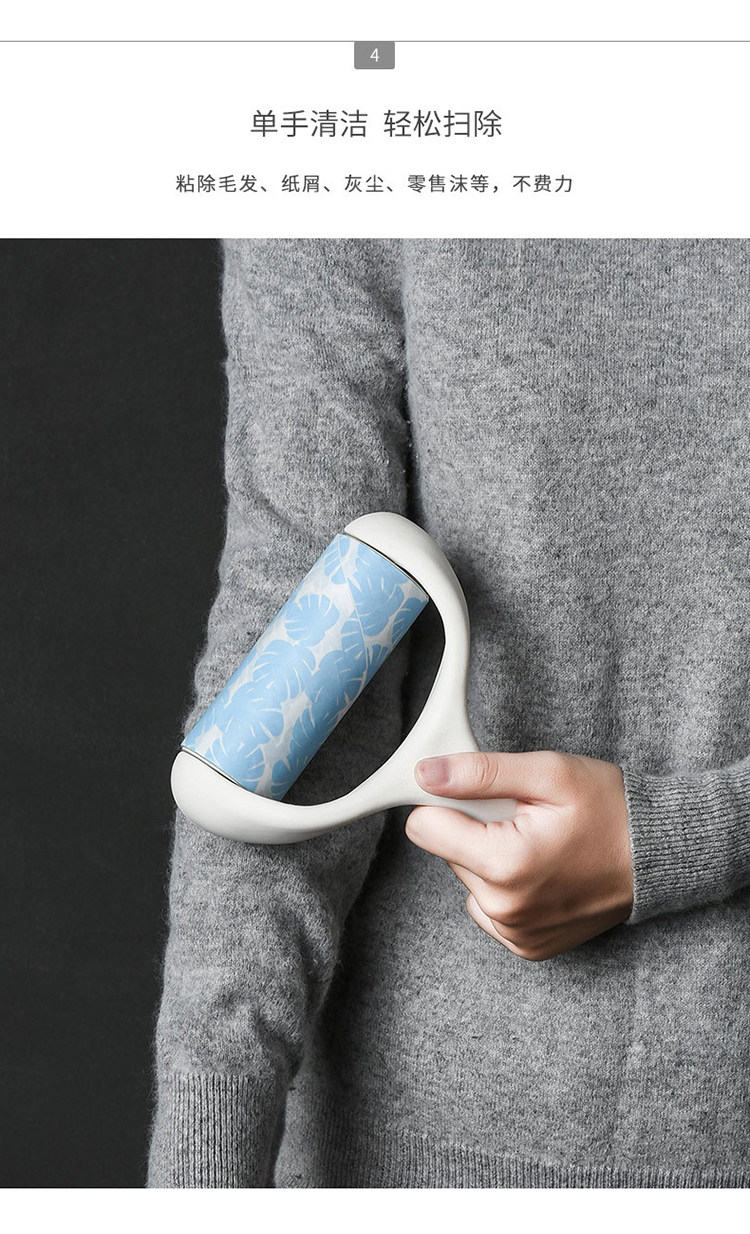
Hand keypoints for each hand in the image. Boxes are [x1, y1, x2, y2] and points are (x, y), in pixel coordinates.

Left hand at [406, 750, 633, 960]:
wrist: (659, 857)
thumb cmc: (611, 809)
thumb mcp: (549, 773)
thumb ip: (480, 772)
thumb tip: (425, 774)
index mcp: (505, 864)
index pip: (424, 828)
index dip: (446, 801)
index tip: (479, 794)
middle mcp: (505, 908)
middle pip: (446, 852)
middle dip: (474, 828)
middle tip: (523, 817)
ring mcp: (515, 933)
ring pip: (466, 880)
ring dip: (489, 858)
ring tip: (537, 843)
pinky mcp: (526, 946)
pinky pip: (487, 908)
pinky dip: (505, 887)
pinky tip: (541, 871)